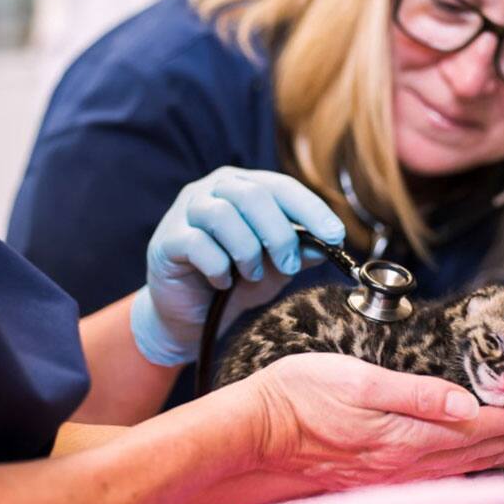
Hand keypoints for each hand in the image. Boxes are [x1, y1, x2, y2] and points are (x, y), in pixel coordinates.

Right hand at [131, 167, 344, 365]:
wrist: (189, 316)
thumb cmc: (233, 282)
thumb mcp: (274, 268)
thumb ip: (297, 252)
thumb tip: (325, 244)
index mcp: (243, 186)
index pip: (281, 186)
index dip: (310, 209)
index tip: (335, 235)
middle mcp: (213, 189)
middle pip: (253, 195)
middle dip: (278, 233)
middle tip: (288, 265)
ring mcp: (185, 210)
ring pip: (223, 215)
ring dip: (246, 250)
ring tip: (251, 274)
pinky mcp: (167, 239)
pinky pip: (197, 243)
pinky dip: (218, 266)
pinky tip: (222, 281)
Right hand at [247, 353, 503, 489]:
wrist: (262, 432)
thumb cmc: (301, 398)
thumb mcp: (357, 382)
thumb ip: (416, 394)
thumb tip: (467, 402)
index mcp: (413, 438)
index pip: (495, 423)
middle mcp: (418, 462)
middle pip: (501, 444)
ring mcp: (408, 472)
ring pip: (486, 459)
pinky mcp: (395, 472)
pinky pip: (460, 467)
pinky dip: (490, 446)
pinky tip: (495, 436)